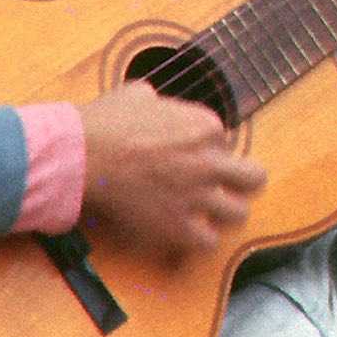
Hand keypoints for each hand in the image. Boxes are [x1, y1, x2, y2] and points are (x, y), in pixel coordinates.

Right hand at [78, 81, 264, 264]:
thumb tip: (153, 102)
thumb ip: (160, 102)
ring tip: (212, 214)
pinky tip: (190, 233)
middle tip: (228, 187)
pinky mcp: (178, 224)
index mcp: (205, 126)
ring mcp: (197, 195)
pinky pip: (209, 242)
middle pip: (253, 177)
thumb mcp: (139, 94)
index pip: (227, 141)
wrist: (83, 154)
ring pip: (238, 213)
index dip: (211, 150)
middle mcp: (210, 160)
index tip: (193, 156)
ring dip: (226, 213)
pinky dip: (201, 240)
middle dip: (243, 182)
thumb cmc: (106, 123)